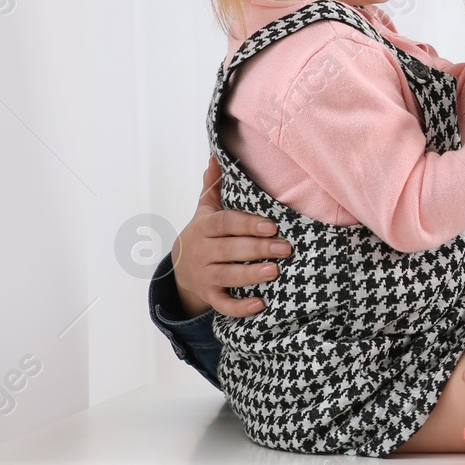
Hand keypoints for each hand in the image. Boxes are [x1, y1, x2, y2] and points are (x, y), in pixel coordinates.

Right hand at [170, 157, 291, 316]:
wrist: (180, 268)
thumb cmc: (204, 234)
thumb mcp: (205, 209)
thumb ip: (212, 185)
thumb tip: (215, 156)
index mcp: (203, 228)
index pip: (225, 224)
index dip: (247, 224)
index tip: (271, 225)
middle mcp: (201, 252)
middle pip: (229, 250)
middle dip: (257, 249)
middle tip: (285, 248)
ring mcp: (204, 276)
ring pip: (226, 277)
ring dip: (250, 276)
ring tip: (274, 272)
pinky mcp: (208, 297)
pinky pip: (223, 305)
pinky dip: (241, 308)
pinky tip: (262, 304)